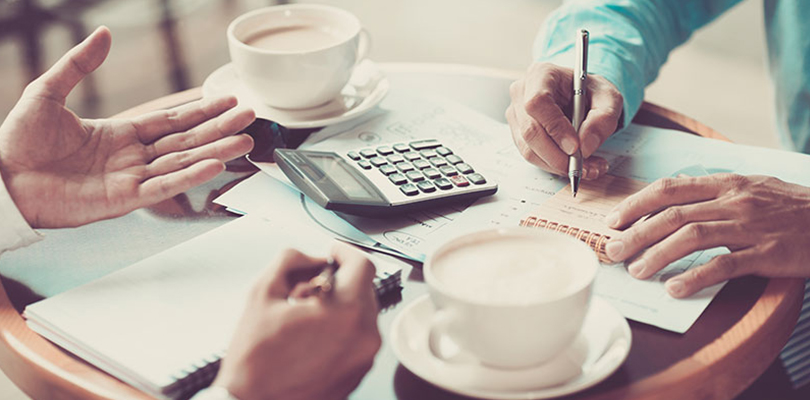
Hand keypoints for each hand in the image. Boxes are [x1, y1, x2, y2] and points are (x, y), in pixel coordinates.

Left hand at [0, 27, 254, 227]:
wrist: (0, 181)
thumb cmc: (17, 142)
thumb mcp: (47, 93)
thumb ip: (79, 65)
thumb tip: (103, 34)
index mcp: (119, 133)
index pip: (171, 119)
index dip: (201, 109)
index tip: (227, 101)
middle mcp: (131, 157)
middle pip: (186, 139)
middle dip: (219, 128)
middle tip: (250, 118)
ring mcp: (131, 179)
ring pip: (183, 162)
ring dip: (215, 151)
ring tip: (245, 141)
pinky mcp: (124, 200)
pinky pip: (164, 186)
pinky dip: (190, 176)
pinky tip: (214, 164)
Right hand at [214, 243, 380, 399]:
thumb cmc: (254, 359)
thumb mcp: (263, 292)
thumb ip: (290, 260)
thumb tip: (310, 257)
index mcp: (346, 311)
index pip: (363, 265)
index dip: (345, 252)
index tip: (332, 252)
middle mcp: (364, 335)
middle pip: (363, 288)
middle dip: (337, 280)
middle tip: (305, 288)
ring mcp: (364, 357)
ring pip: (361, 313)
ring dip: (339, 304)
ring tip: (303, 317)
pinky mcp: (358, 373)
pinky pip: (358, 337)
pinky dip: (341, 328)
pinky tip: (310, 336)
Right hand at [506, 62, 621, 178]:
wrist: (580, 97)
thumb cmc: (590, 92)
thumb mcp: (609, 98)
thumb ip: (603, 118)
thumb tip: (585, 145)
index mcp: (541, 74)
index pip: (537, 103)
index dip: (555, 128)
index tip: (575, 147)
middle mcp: (522, 93)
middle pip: (530, 131)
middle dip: (557, 155)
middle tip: (581, 165)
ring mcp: (516, 114)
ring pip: (528, 149)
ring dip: (557, 165)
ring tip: (586, 167)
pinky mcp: (518, 133)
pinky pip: (531, 156)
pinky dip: (553, 166)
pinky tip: (574, 164)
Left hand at [604, 174, 809, 297]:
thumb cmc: (791, 207)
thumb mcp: (752, 188)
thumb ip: (714, 194)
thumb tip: (670, 205)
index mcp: (727, 183)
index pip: (671, 188)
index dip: (637, 203)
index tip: (614, 219)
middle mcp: (735, 201)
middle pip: (673, 214)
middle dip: (636, 233)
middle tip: (613, 250)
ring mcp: (751, 226)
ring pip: (692, 236)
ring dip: (657, 254)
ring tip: (636, 271)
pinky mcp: (768, 253)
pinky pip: (725, 265)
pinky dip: (696, 276)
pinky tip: (675, 288)